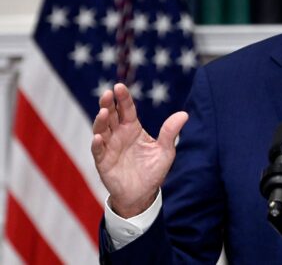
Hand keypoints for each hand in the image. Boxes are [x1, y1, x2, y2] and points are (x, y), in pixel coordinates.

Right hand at [91, 83, 187, 217]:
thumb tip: (184, 114)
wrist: (143, 195)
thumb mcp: (165, 151)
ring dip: (101, 121)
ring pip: (101, 130)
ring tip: (104, 112)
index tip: (119, 86)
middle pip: (111, 115)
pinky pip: (98, 151)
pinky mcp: (103, 162)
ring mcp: (109, 147)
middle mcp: (118, 134)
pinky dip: (97, 144)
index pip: (127, 109)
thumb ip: (170, 132)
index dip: (123, 98)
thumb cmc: (153, 171)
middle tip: (107, 93)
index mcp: (132, 128)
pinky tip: (98, 138)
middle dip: (108, 104)